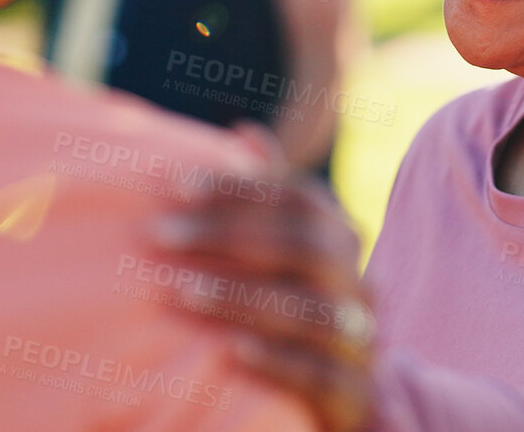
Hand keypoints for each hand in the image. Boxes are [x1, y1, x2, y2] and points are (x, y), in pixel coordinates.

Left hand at [152, 124, 374, 431]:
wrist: (344, 391)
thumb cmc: (297, 305)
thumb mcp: (287, 251)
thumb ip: (270, 195)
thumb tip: (246, 132)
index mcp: (341, 238)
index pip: (298, 198)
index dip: (239, 188)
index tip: (175, 184)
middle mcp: (359, 281)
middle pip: (307, 246)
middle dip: (231, 236)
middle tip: (161, 235)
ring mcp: (361, 337)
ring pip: (312, 310)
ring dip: (243, 297)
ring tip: (182, 292)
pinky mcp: (355, 391)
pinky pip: (321, 374)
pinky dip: (278, 360)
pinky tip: (231, 351)